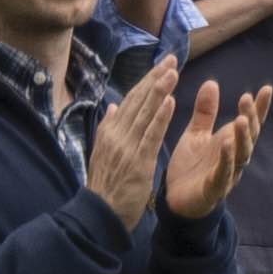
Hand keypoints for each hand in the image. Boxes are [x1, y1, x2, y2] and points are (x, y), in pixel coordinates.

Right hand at [83, 53, 186, 226]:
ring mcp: (127, 147)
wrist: (100, 214)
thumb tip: (112, 107)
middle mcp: (117, 135)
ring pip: (145, 113)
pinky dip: (160, 117)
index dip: (146, 82)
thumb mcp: (102, 153)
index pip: (130, 101)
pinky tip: (169, 101)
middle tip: (172, 59)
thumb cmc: (105, 187)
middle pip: (138, 101)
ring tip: (173, 71)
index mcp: (110, 132)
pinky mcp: (138, 161)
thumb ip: (108, 129)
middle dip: (156, 78)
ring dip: (159, 91)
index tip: (161, 66)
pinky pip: (151, 135)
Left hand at [160, 82, 270, 224]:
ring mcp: (226, 173)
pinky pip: (223, 173)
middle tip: (247, 98)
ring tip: (241, 119)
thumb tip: (212, 82)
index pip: (250, 123)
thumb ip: (205, 112)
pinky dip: (227, 159)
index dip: (259, 108)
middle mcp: (233, 158)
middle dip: (251, 118)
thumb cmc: (190, 167)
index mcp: (230, 143)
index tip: (267, 89)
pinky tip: (226, 144)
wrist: (175, 200)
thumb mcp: (196, 134)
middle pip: (248, 137)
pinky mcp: (214, 188)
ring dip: (242, 137)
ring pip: (241, 155)